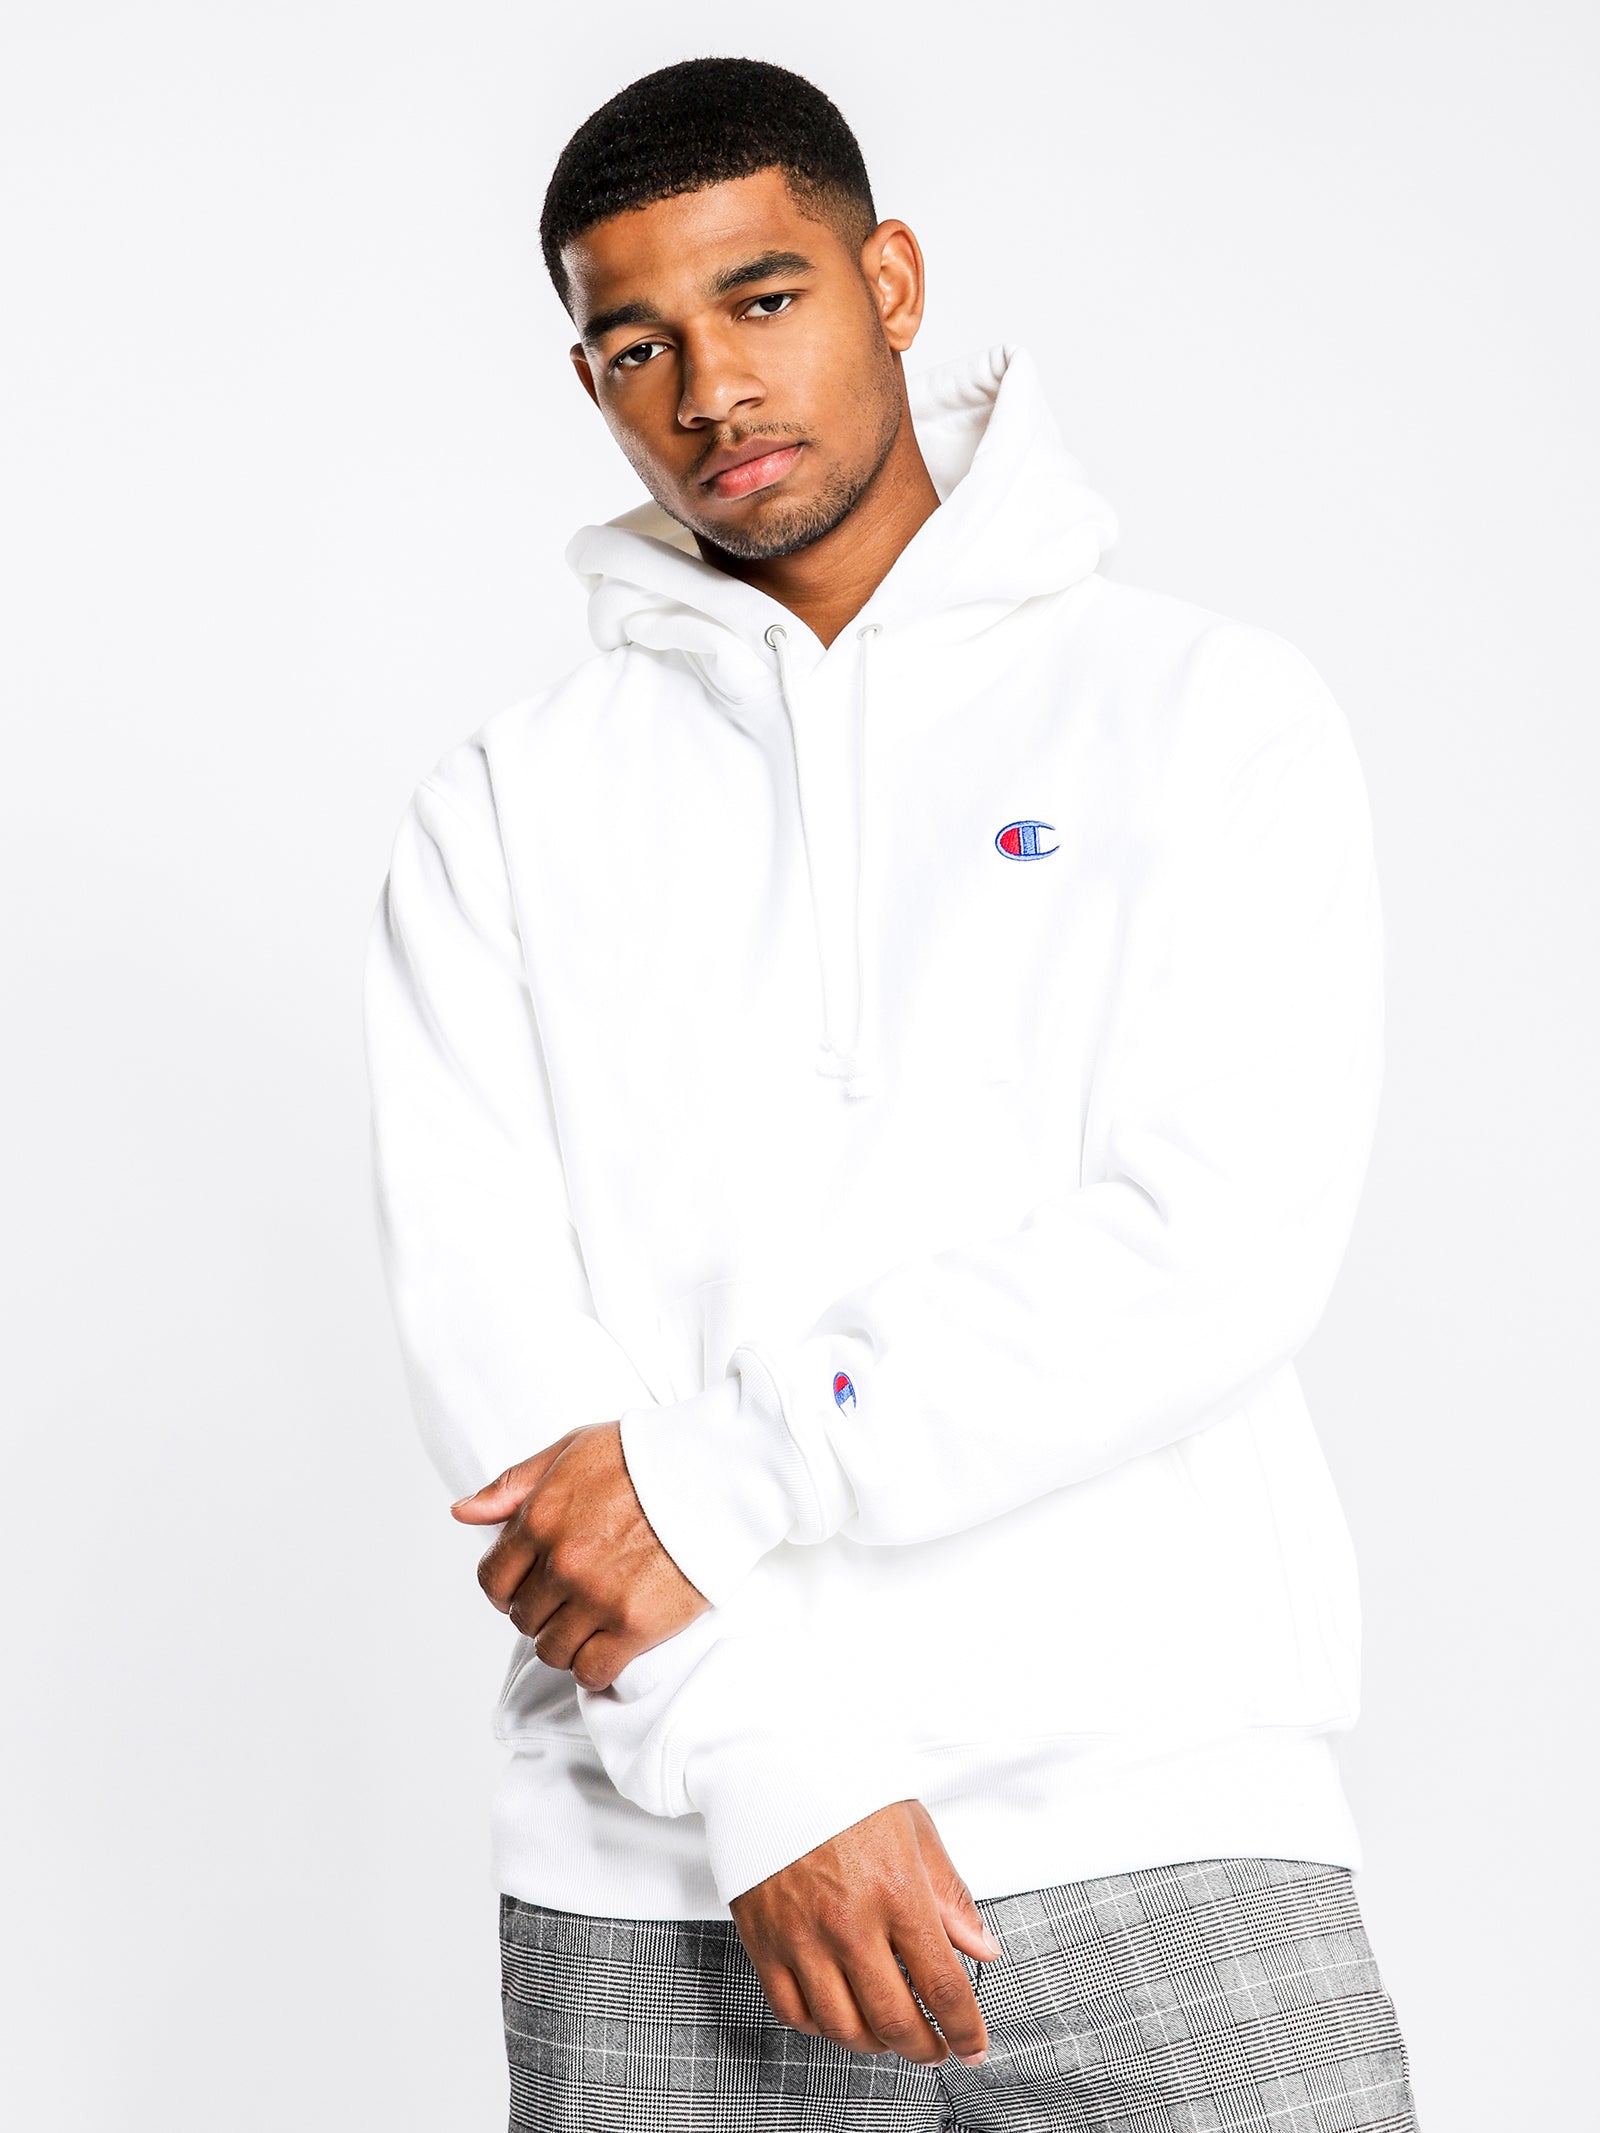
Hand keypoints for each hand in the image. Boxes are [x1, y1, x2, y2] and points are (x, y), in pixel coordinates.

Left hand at [451, 1422, 710, 1688]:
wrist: (717, 1472)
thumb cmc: (646, 1455)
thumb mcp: (571, 1451)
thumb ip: (514, 1484)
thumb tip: (463, 1511)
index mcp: (540, 1518)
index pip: (494, 1580)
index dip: (506, 1588)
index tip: (527, 1587)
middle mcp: (562, 1562)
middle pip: (524, 1618)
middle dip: (541, 1610)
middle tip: (570, 1599)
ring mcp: (597, 1596)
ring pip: (552, 1650)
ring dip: (565, 1642)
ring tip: (589, 1623)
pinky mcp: (635, 1625)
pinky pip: (591, 1671)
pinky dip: (593, 1667)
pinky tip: (607, 1647)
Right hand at [729, 1799, 1001, 2063]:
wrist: (770, 1765)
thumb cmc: (844, 1789)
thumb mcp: (913, 1828)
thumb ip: (950, 1895)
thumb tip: (983, 1949)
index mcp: (896, 1891)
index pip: (942, 1986)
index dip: (965, 2030)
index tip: (974, 2047)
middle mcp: (849, 1923)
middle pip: (894, 2021)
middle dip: (924, 2048)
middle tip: (935, 2048)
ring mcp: (801, 1936)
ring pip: (842, 2027)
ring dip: (874, 2045)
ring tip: (888, 2033)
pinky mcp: (763, 1940)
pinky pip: (792, 2011)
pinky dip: (820, 2027)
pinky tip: (838, 2012)